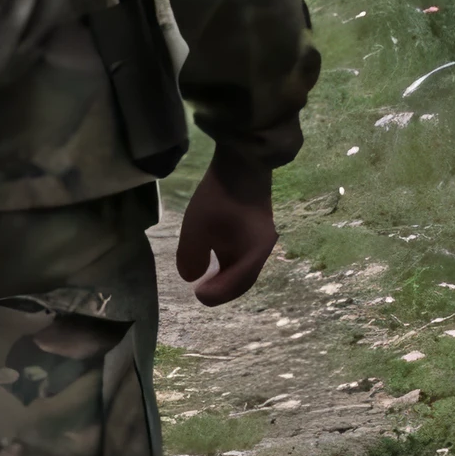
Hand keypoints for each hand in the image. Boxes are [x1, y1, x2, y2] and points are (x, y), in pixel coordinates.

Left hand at [175, 157, 276, 307]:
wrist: (243, 161)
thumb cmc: (220, 196)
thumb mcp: (198, 227)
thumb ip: (192, 255)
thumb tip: (191, 277)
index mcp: (255, 252)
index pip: (237, 284)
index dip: (217, 294)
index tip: (196, 294)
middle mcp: (263, 248)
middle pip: (244, 279)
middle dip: (223, 289)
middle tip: (200, 292)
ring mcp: (261, 237)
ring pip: (244, 267)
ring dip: (226, 276)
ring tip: (205, 277)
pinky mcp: (255, 228)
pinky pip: (243, 254)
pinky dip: (229, 262)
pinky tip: (214, 256)